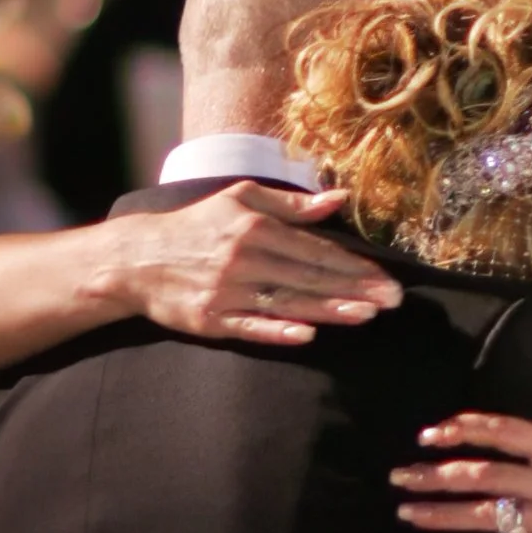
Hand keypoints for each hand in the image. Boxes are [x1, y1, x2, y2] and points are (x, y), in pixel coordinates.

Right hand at [117, 180, 400, 344]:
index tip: (387, 278)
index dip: (354, 265)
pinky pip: (251, 326)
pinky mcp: (211, 319)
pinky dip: (278, 329)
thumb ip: (292, 205)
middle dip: (355, 289)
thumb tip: (339, 199)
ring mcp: (227, 291)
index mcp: (255, 228)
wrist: (137, 259)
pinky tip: (307, 333)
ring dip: (329, 310)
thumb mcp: (240, 200)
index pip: (315, 250)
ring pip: (288, 302)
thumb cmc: (196, 226)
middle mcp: (244, 258)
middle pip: (309, 277)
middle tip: (393, 301)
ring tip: (366, 315)